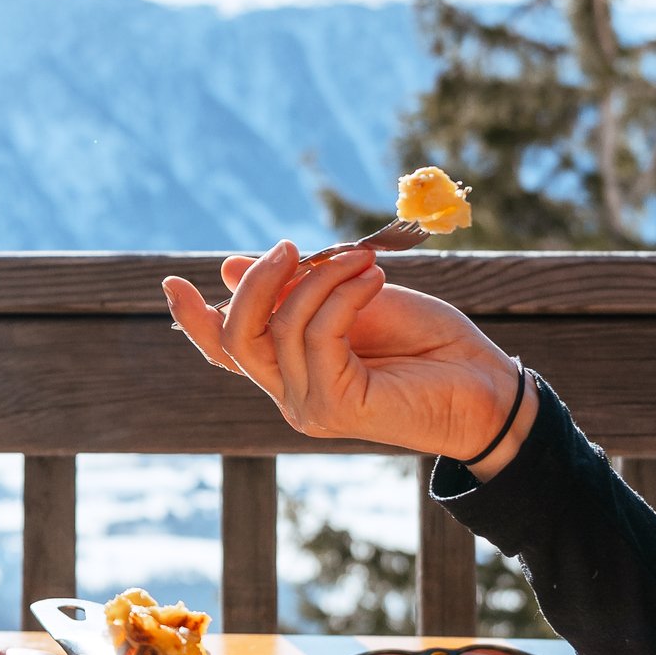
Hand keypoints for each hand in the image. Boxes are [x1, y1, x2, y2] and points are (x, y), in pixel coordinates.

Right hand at [163, 242, 530, 473]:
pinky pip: (317, 335)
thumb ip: (299, 288)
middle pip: (235, 340)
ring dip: (317, 279)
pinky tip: (371, 278)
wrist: (485, 383)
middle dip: (253, 285)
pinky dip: (340, 296)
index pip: (226, 352)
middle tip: (288, 245)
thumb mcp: (354, 298)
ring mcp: (309, 406)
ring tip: (361, 260)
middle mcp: (292, 395)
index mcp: (292, 370)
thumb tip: (231, 266)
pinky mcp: (336, 409)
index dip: (193, 321)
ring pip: (277, 330)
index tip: (170, 283)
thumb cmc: (428, 343)